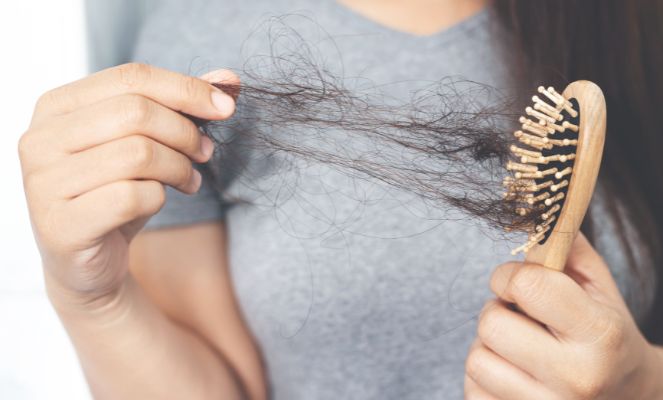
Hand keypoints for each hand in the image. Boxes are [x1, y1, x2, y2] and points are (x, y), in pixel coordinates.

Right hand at [19, 64, 237, 308]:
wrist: (87, 262)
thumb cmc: (115, 193)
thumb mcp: (145, 143)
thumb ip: (179, 107)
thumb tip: (228, 80)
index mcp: (57, 106)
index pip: (131, 77)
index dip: (187, 89)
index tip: (226, 107)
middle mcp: (40, 139)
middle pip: (136, 113)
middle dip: (185, 133)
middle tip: (205, 152)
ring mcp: (44, 184)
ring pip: (138, 154)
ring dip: (179, 168)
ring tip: (190, 180)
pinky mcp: (61, 226)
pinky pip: (132, 197)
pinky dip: (160, 198)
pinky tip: (162, 202)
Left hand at [464, 233, 662, 398]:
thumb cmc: (606, 337)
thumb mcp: (599, 288)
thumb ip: (565, 246)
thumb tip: (530, 209)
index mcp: (600, 336)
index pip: (526, 285)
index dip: (511, 275)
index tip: (518, 282)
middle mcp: (575, 379)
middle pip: (491, 323)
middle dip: (498, 310)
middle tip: (520, 317)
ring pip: (476, 358)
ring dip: (489, 346)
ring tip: (519, 348)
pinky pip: (471, 388)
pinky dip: (485, 375)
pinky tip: (514, 373)